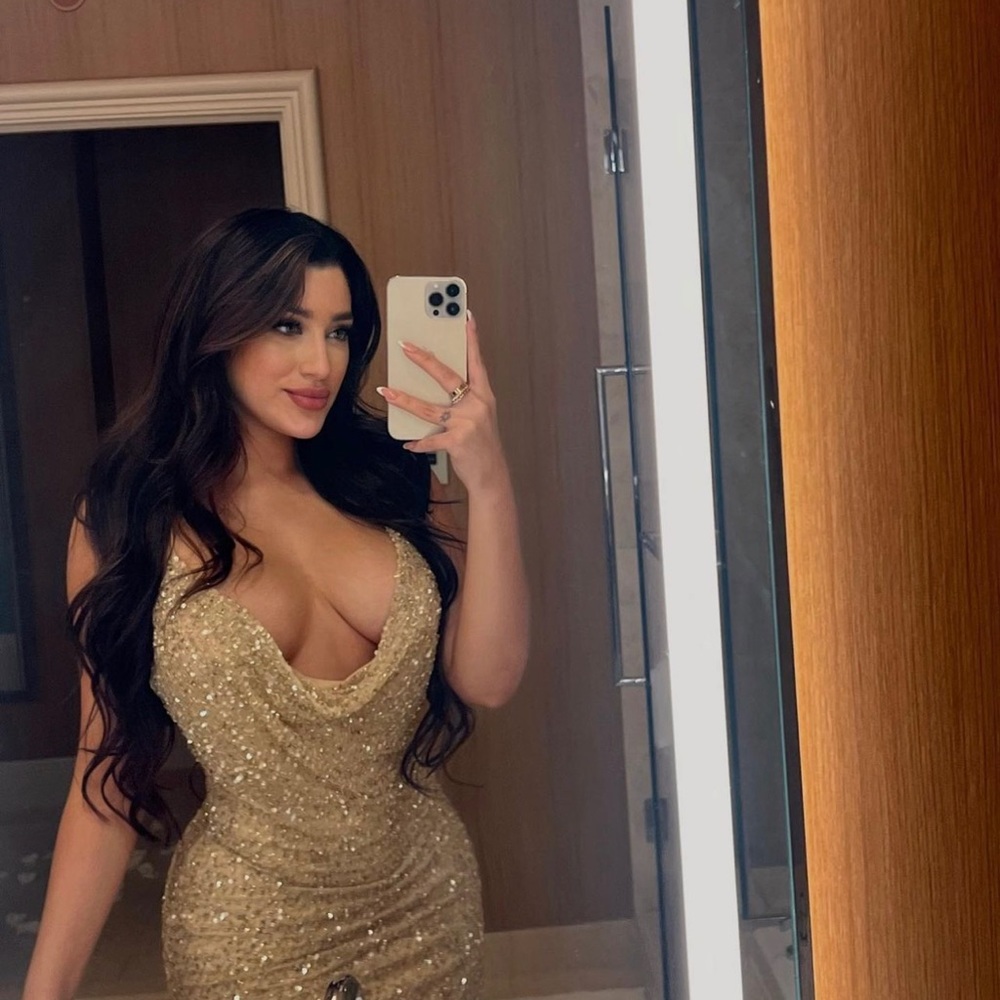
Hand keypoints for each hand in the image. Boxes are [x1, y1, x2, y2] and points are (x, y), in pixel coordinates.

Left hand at [376, 311, 508, 495]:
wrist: (492, 475)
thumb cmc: (482, 444)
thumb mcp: (479, 416)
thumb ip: (462, 400)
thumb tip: (434, 385)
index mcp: (483, 395)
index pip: (476, 361)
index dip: (471, 339)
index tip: (466, 316)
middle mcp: (477, 405)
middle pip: (447, 377)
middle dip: (424, 359)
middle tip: (406, 346)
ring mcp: (468, 423)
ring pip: (428, 408)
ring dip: (404, 400)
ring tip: (386, 390)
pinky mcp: (458, 442)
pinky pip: (430, 440)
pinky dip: (418, 442)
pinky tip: (407, 443)